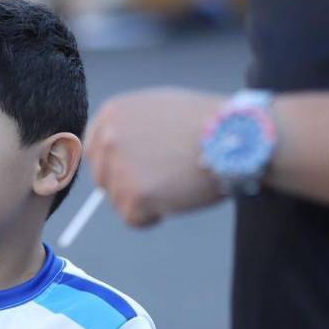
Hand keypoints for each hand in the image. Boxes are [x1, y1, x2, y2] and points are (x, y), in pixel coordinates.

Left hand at [83, 88, 225, 226]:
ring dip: (144, 201)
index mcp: (113, 113)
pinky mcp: (135, 194)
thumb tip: (111, 151)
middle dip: (128, 186)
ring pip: (118, 202)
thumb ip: (130, 127)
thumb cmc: (207, 122)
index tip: (132, 174)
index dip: (114, 166)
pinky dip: (151, 218)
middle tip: (163, 180)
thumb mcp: (158, 109)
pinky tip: (175, 199)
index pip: (93, 150)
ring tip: (176, 183)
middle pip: (103, 179)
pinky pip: (133, 219)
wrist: (235, 135)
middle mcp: (109, 138)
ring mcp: (120, 166)